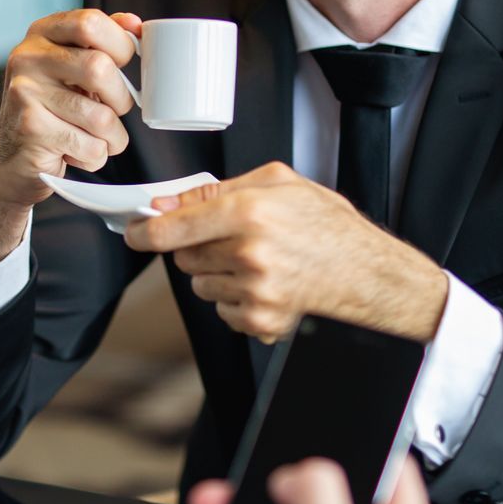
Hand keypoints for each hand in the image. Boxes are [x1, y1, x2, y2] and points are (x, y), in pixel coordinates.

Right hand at [0, 9, 142, 279]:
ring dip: (111, 137)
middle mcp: (27, 58)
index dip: (120, 44)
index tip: (125, 63)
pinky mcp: (32, 129)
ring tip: (94, 138)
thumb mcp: (70, 69)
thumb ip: (100, 43)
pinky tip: (75, 152)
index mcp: (40, 34)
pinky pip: (91, 147)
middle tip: (113, 109)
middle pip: (99, 68)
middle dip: (120, 98)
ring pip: (101, 116)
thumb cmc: (49, 112)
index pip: (90, 22)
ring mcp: (25, 93)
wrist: (10, 164)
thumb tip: (135, 25)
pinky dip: (94, 157)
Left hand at [124, 162, 447, 343]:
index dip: (144, 232)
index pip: (172, 229)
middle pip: (183, 258)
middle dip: (197, 247)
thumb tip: (167, 203)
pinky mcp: (261, 320)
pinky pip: (222, 310)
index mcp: (248, 211)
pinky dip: (235, 299)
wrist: (368, 273)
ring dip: (216, 274)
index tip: (134, 232)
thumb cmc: (327, 225)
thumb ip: (216, 189)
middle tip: (230, 239)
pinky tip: (266, 284)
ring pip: (200, 285)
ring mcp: (255, 291)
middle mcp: (248, 253)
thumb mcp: (278, 183)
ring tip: (256, 262)